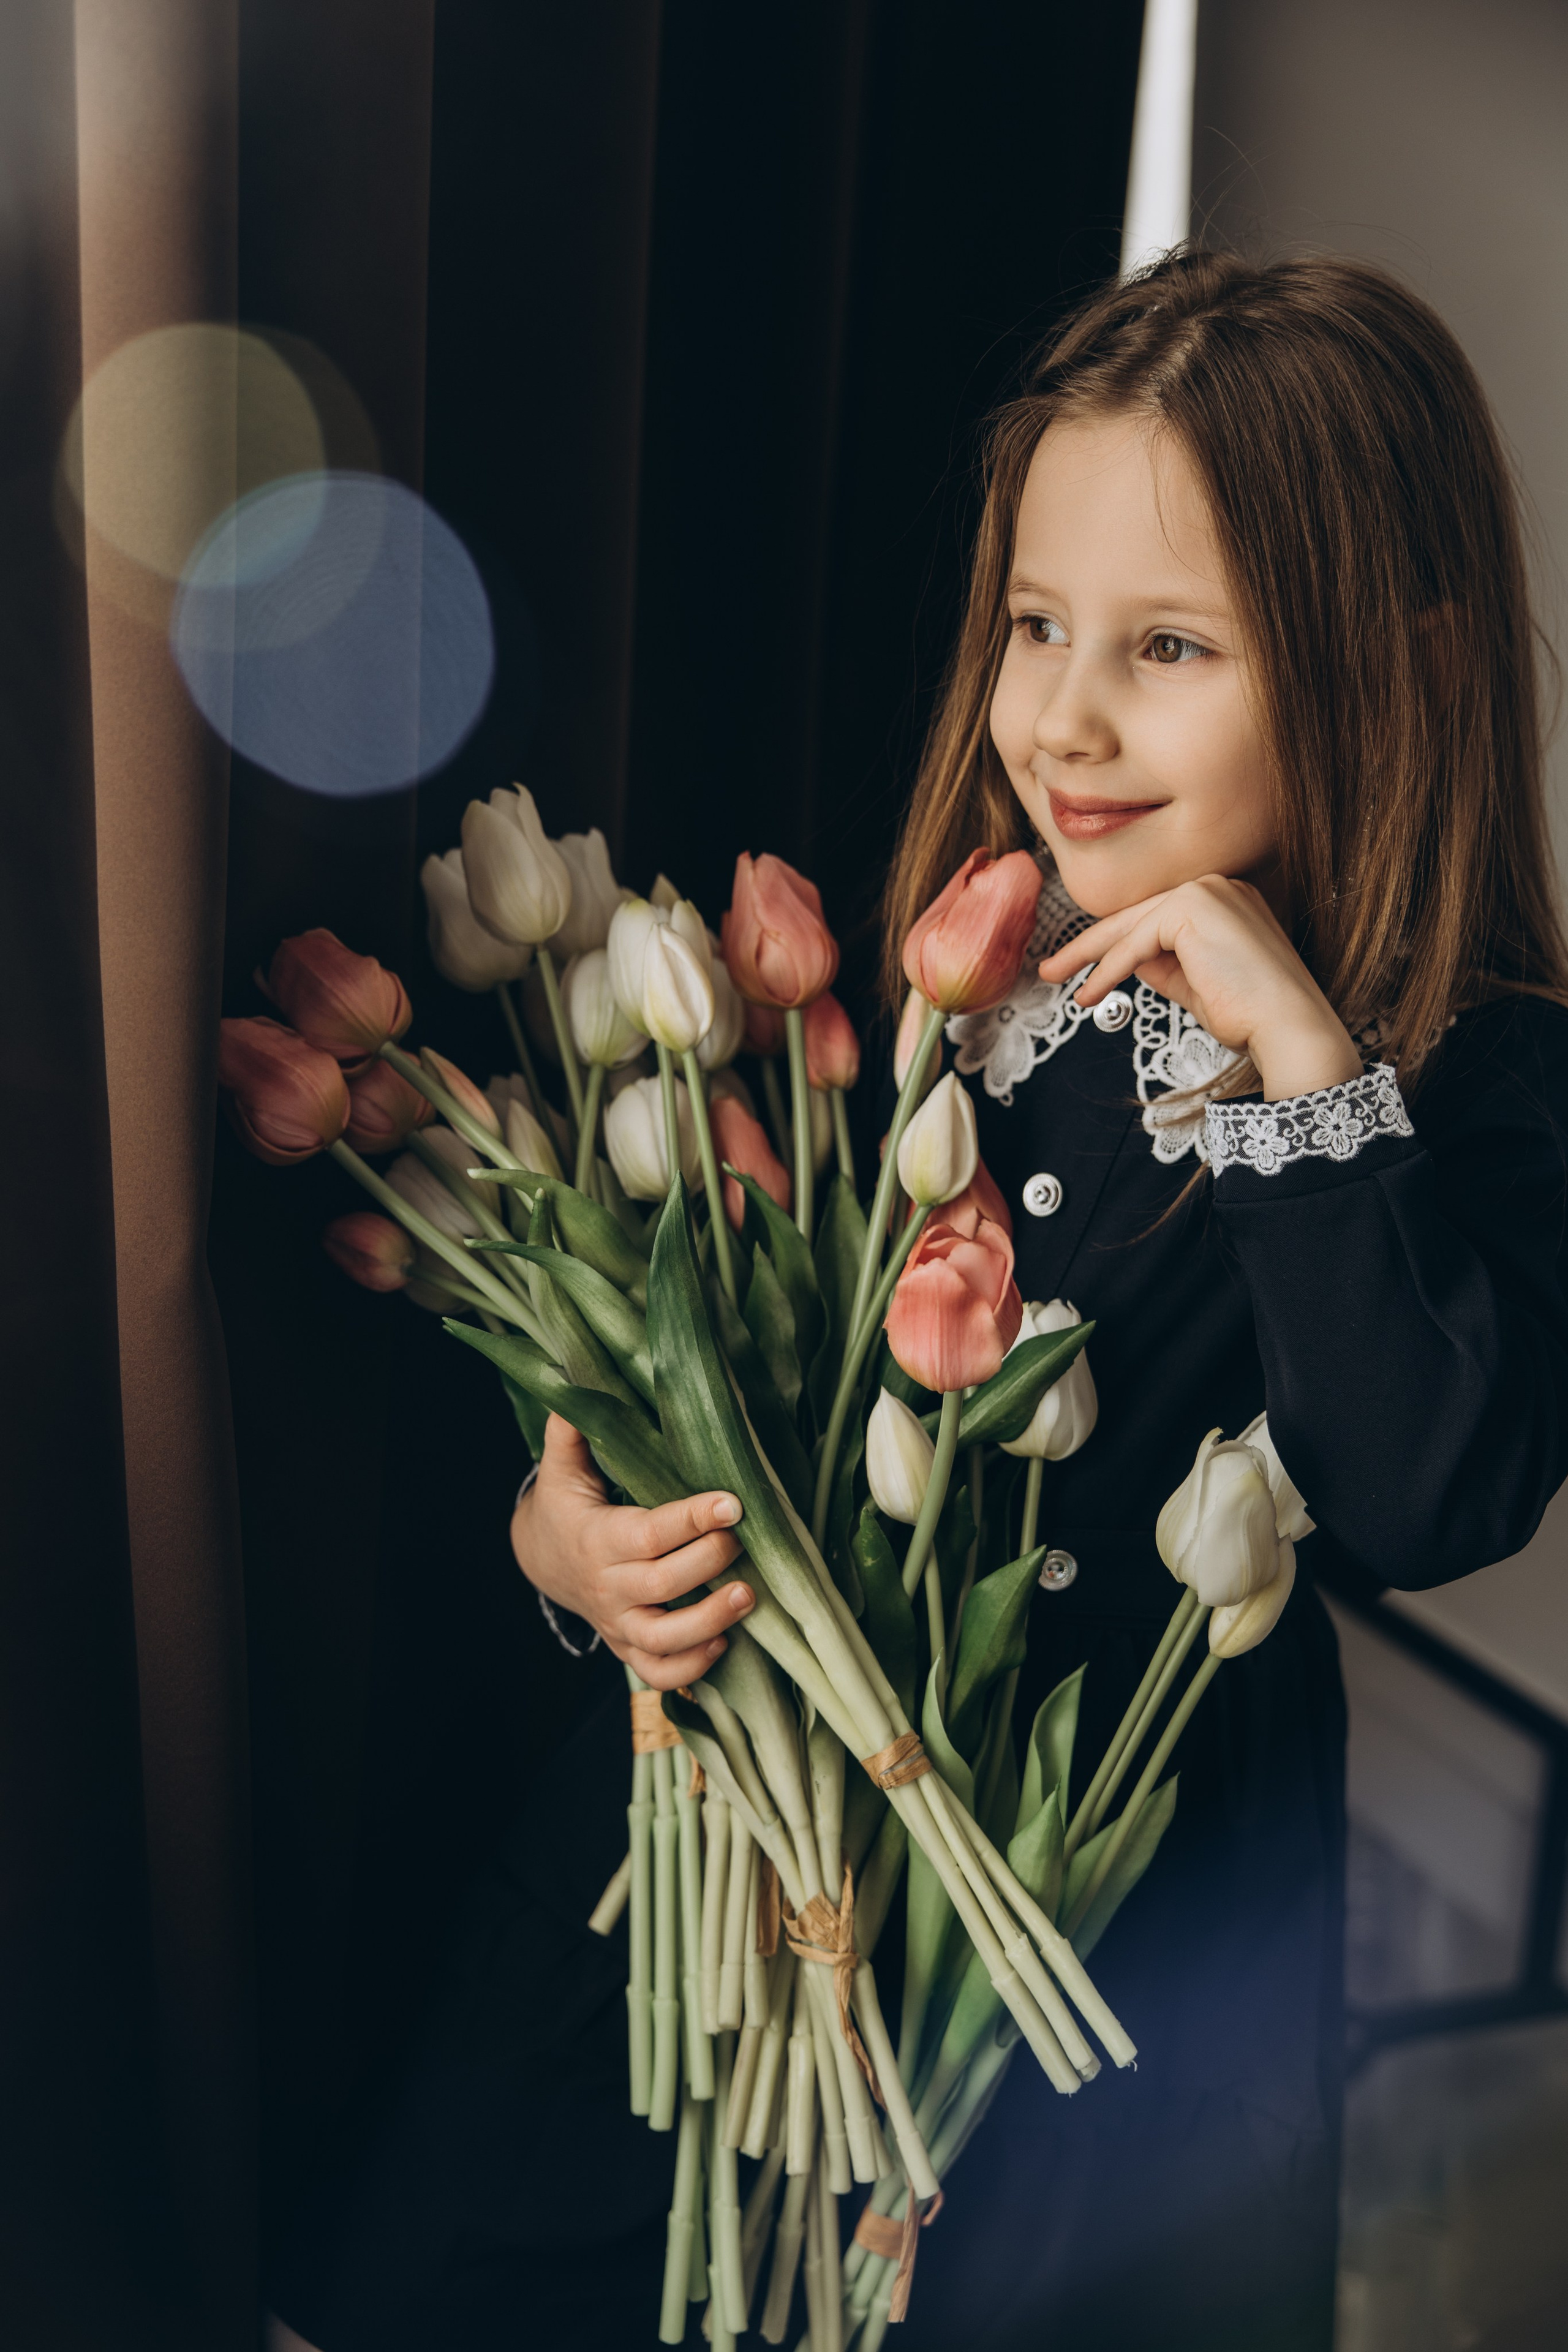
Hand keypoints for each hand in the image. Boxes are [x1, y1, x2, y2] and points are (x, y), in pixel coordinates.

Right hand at [512, 1413, 752, 1688]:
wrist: (543, 1558)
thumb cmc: (569, 1504)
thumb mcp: (564, 1466)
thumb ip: (574, 1429)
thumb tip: (578, 1381)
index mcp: (597, 1538)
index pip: (648, 1533)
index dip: (691, 1519)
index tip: (733, 1501)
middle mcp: (607, 1586)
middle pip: (661, 1585)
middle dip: (708, 1563)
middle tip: (743, 1540)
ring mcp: (617, 1623)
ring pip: (662, 1639)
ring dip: (708, 1622)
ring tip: (750, 1596)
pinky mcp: (627, 1646)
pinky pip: (658, 1672)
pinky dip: (691, 1667)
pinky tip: (724, 1640)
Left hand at [1038, 874, 1362, 1100]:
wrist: (1287, 1027)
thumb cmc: (1251, 1015)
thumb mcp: (1195, 986)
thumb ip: (1162, 966)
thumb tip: (1125, 961)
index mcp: (1224, 900)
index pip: (1156, 919)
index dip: (1114, 945)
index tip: (1082, 968)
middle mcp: (1218, 886)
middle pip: (1137, 916)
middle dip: (1089, 945)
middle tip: (1052, 968)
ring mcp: (1208, 891)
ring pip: (1132, 926)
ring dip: (1091, 957)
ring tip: (1059, 979)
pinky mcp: (1194, 908)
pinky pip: (1138, 941)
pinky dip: (1109, 968)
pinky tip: (1091, 991)